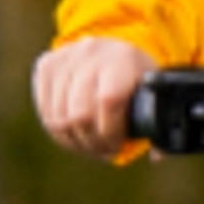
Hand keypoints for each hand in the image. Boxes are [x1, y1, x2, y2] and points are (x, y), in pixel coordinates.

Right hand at [33, 34, 154, 159]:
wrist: (113, 48)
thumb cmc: (137, 78)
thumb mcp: (153, 94)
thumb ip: (158, 124)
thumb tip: (157, 156)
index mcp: (123, 58)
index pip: (108, 101)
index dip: (110, 132)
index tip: (116, 147)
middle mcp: (92, 53)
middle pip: (79, 114)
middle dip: (91, 142)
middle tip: (103, 151)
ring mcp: (66, 57)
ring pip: (58, 117)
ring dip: (74, 141)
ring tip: (89, 146)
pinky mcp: (47, 65)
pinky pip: (45, 111)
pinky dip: (58, 131)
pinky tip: (73, 135)